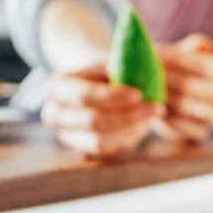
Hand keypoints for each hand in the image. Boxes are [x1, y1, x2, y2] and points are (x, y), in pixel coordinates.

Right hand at [41, 66, 162, 158]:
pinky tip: (142, 123)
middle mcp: (55, 114)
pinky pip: (109, 149)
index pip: (83, 95)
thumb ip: (121, 68)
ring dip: (131, 129)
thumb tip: (141, 72)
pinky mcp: (83, 149)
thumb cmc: (105, 71)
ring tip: (154, 113)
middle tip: (157, 107)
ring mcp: (67, 135)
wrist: (97, 85)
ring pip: (100, 141)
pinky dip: (128, 137)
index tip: (138, 94)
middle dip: (128, 115)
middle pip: (92, 121)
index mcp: (57, 87)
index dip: (111, 97)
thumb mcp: (110, 62)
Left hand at [153, 34, 212, 143]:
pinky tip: (152, 108)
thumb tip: (200, 44)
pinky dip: (164, 118)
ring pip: (183, 106)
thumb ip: (192, 46)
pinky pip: (180, 126)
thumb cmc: (184, 71)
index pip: (201, 64)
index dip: (175, 58)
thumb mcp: (190, 54)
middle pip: (189, 85)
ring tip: (144, 90)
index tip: (153, 52)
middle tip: (142, 73)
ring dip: (161, 98)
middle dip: (163, 78)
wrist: (191, 99)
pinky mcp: (201, 132)